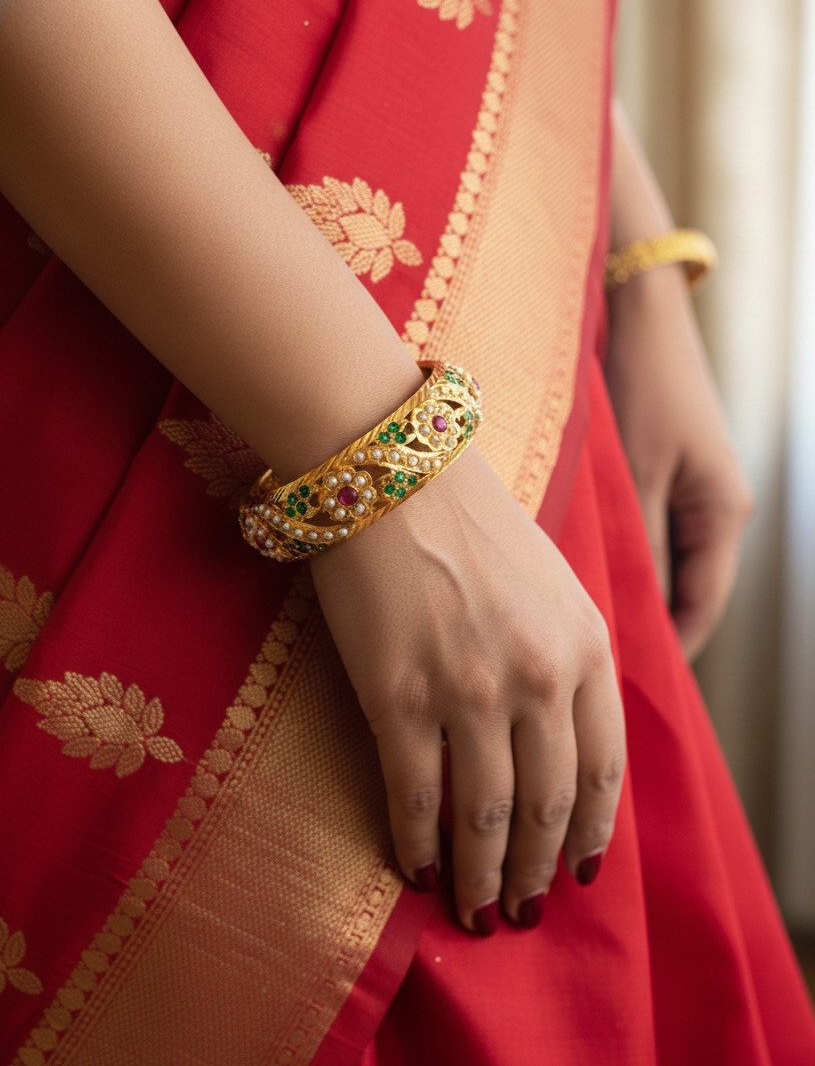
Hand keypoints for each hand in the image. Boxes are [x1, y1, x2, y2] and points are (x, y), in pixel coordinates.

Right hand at [309, 445, 624, 933]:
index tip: (580, 872)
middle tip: (521, 911)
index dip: (592, 835)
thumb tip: (564, 741)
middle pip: (547, 807)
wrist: (392, 474)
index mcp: (586, 647)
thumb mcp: (555, 585)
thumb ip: (573, 659)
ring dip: (478, 877)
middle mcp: (538, 678)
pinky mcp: (396, 696)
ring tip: (473, 913)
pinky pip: (413, 795)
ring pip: (482, 817)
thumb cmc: (471, 525)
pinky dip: (414, 844)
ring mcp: (467, 691)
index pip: (603, 771)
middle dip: (534, 872)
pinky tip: (413, 870)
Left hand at [605, 265, 753, 659]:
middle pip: (682, 591)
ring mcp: (687, 490)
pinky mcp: (659, 473)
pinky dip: (617, 556)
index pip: (701, 608)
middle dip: (643, 627)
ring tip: (576, 628)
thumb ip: (637, 548)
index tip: (622, 687)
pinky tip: (576, 571)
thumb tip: (626, 620)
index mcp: (721, 514)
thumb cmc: (640, 390)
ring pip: (659, 564)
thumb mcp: (637, 476)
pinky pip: (642, 533)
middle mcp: (712, 509)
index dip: (667, 650)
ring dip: (626, 592)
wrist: (635, 311)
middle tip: (590, 667)